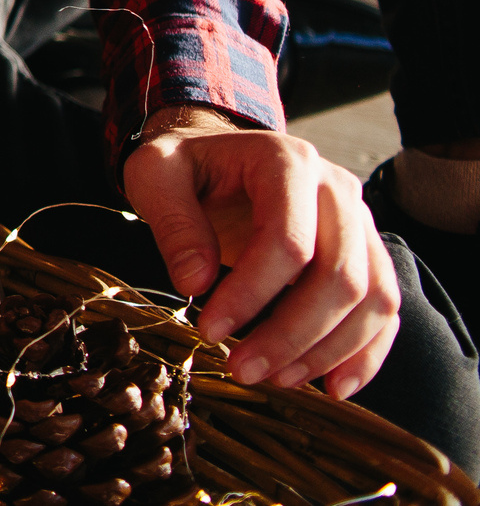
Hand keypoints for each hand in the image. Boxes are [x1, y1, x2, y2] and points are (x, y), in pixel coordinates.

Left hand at [123, 106, 399, 397]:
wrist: (215, 153)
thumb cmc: (185, 166)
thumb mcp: (155, 175)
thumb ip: (172, 222)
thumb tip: (196, 283)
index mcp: (286, 162)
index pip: (288, 241)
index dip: (251, 294)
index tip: (209, 329)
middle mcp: (337, 189)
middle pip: (339, 277)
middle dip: (291, 335)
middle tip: (242, 369)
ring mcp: (359, 223)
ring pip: (371, 299)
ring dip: (327, 351)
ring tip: (274, 378)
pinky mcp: (367, 254)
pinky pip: (384, 309)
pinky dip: (365, 353)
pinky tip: (332, 386)